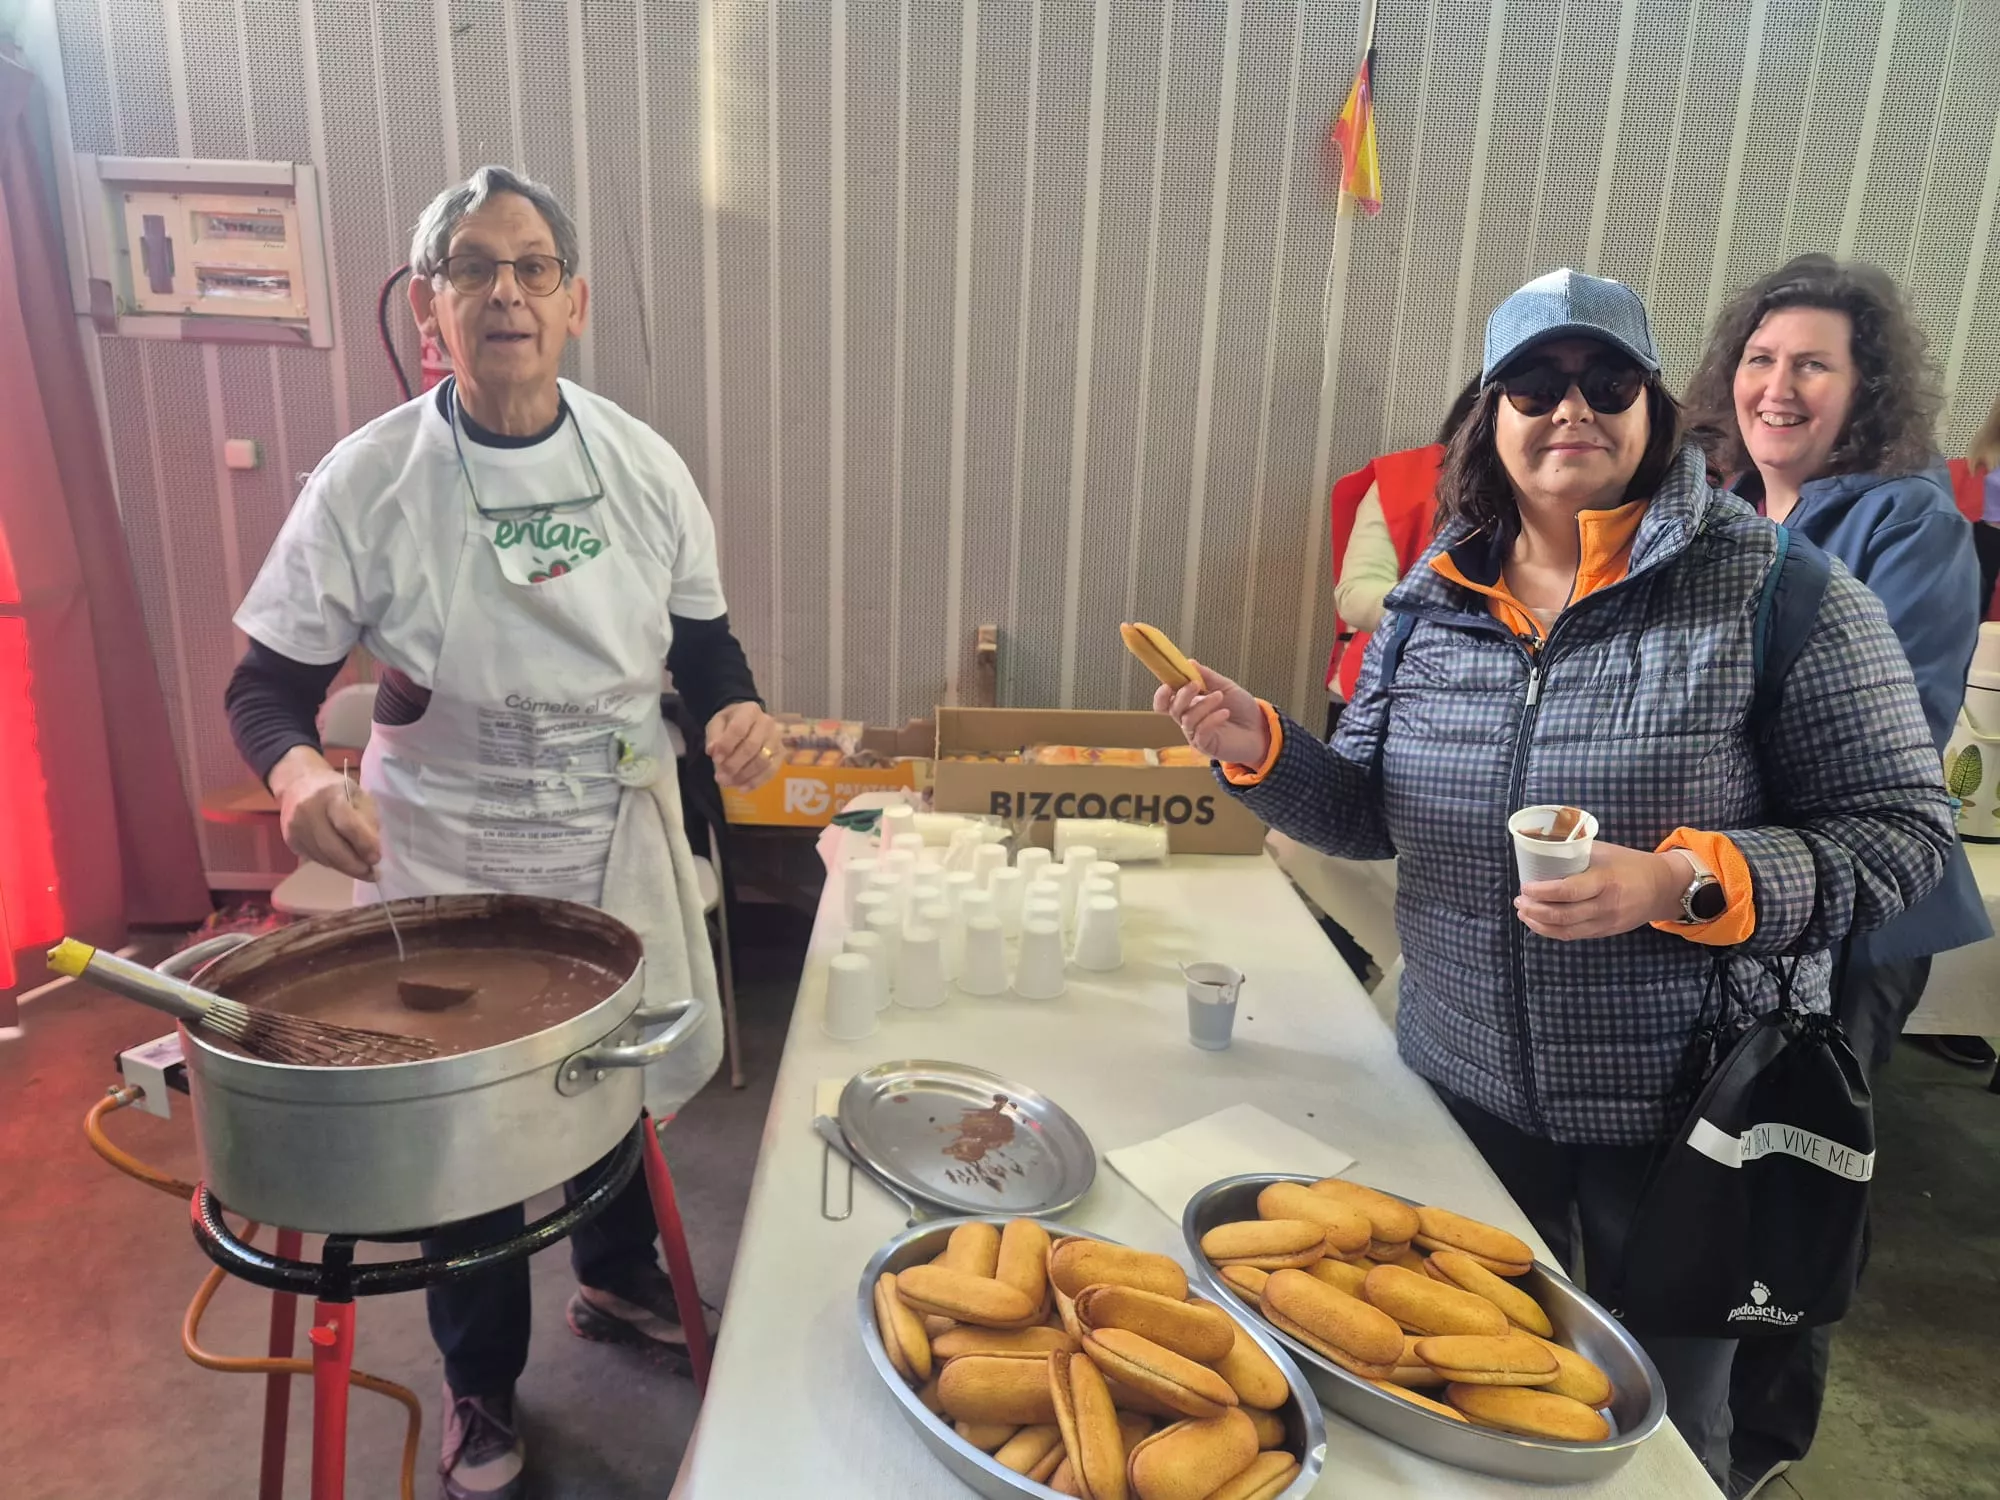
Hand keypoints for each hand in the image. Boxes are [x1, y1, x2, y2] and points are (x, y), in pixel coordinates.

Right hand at [269, 747, 381, 879]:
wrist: (297, 783)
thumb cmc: (335, 788)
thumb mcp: (357, 794)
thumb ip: (367, 819)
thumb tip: (372, 851)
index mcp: (330, 795)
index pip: (347, 825)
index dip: (364, 844)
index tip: (377, 858)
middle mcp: (308, 812)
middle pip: (333, 848)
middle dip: (355, 866)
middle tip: (372, 874)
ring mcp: (296, 828)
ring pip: (324, 858)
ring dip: (345, 868)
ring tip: (362, 871)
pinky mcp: (290, 840)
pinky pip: (315, 858)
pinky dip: (333, 863)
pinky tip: (344, 863)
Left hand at [706, 701, 783, 789]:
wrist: (748, 721)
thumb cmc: (731, 722)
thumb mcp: (717, 723)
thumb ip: (714, 736)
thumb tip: (713, 751)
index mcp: (750, 710)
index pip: (739, 728)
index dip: (726, 745)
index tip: (715, 759)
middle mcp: (767, 723)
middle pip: (752, 747)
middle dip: (734, 765)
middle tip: (720, 777)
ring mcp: (777, 739)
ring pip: (762, 761)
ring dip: (744, 775)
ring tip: (728, 783)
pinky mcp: (781, 753)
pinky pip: (771, 771)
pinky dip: (756, 782)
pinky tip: (742, 788)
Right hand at [1153, 661, 1271, 766]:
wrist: (1261, 728)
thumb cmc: (1242, 710)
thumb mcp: (1226, 687)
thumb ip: (1207, 677)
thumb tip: (1189, 663)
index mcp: (1190, 704)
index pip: (1165, 701)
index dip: (1162, 694)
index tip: (1169, 684)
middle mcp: (1189, 719)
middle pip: (1172, 709)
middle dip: (1182, 695)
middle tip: (1197, 684)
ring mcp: (1196, 734)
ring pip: (1187, 719)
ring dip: (1203, 705)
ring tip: (1220, 696)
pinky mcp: (1205, 746)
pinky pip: (1200, 732)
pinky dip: (1211, 720)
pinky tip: (1224, 713)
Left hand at [1514, 843, 1691, 939]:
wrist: (1663, 888)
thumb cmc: (1630, 864)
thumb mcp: (1605, 852)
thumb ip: (1576, 853)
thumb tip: (1542, 848)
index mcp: (1605, 881)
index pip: (1568, 891)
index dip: (1542, 892)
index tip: (1525, 886)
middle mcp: (1606, 906)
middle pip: (1563, 915)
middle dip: (1535, 910)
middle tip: (1519, 900)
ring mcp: (1606, 922)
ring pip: (1566, 930)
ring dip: (1539, 924)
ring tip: (1523, 912)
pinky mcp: (1605, 932)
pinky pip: (1574, 935)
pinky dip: (1552, 931)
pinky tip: (1539, 922)